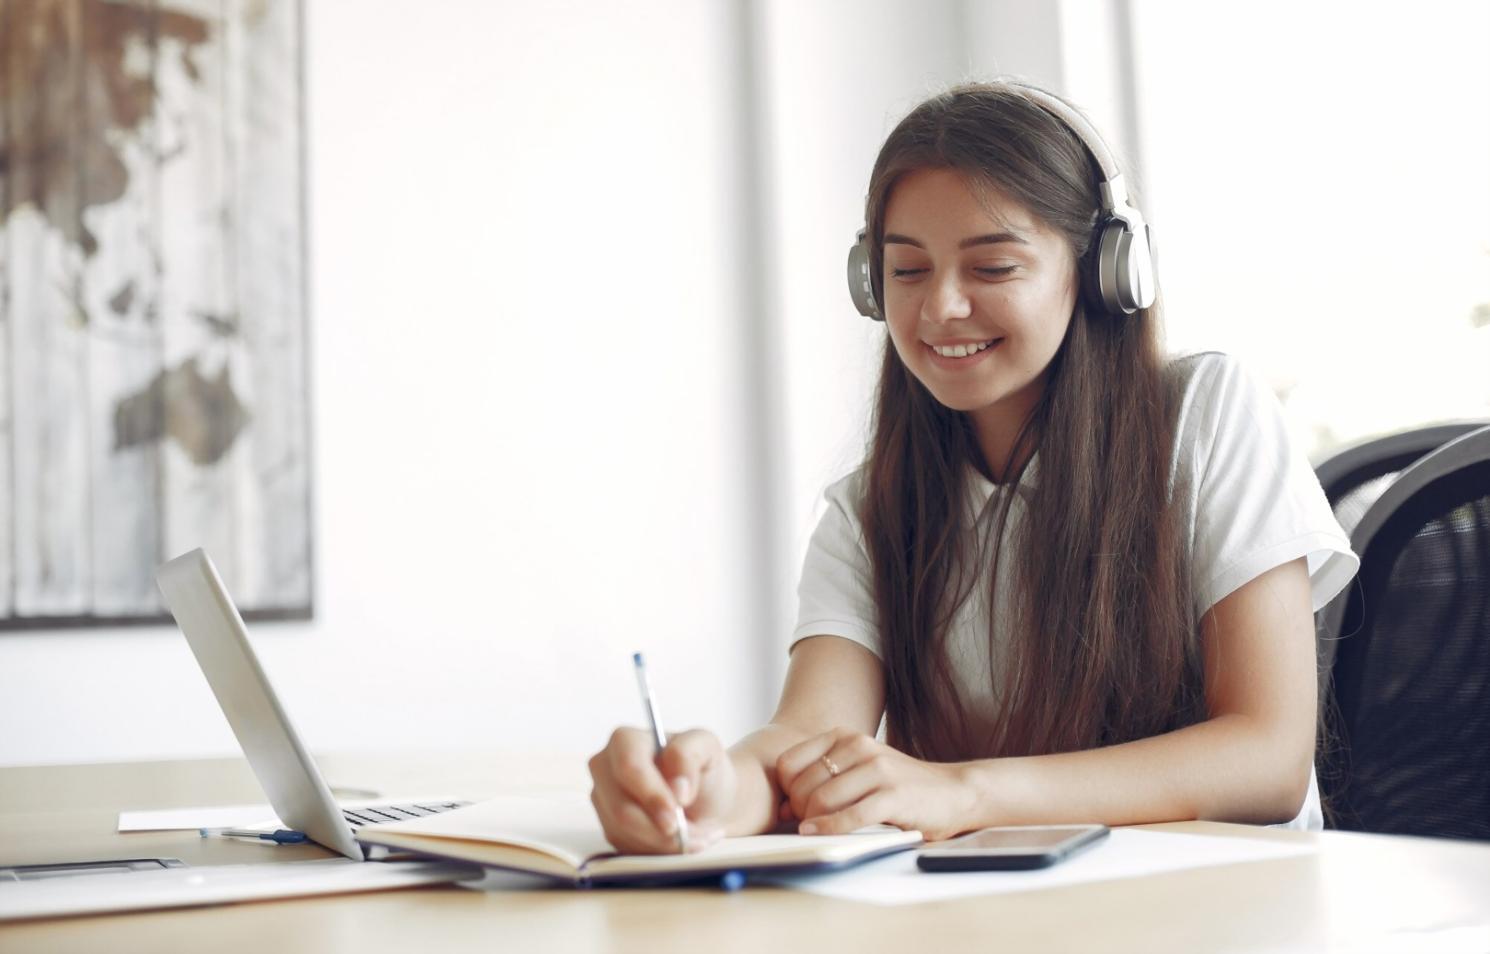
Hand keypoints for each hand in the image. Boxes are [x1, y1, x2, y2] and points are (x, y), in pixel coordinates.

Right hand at [587, 727, 734, 853]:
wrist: (708, 800)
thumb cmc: (704, 769)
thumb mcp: (707, 747)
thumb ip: (689, 756)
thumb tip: (677, 788)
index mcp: (625, 740)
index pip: (629, 768)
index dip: (651, 795)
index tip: (676, 817)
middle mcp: (605, 768)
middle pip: (622, 809)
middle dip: (659, 829)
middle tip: (692, 835)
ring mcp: (604, 800)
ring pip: (625, 833)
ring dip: (664, 842)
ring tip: (695, 836)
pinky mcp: (610, 828)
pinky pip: (628, 848)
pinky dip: (659, 851)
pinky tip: (680, 841)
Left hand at [776, 728, 975, 840]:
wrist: (951, 792)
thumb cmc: (897, 787)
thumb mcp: (857, 772)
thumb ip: (821, 782)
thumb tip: (782, 808)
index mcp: (844, 737)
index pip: (789, 762)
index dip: (786, 790)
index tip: (794, 807)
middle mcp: (859, 746)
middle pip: (803, 785)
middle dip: (798, 811)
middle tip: (806, 824)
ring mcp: (877, 769)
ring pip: (821, 800)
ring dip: (813, 822)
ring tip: (818, 830)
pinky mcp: (893, 796)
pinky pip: (849, 816)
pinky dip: (830, 829)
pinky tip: (820, 835)